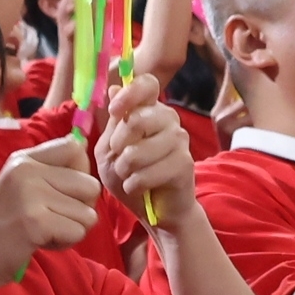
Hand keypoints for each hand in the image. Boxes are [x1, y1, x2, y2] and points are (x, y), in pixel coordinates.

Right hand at [0, 131, 102, 281]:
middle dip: (81, 209)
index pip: (75, 148)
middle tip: (52, 218)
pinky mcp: (36, 222)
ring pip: (88, 213)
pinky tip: (41, 241)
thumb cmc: (5, 222)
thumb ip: (51, 166)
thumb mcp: (22, 183)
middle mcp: (27, 171)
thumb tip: (83, 144)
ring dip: (72, 229)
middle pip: (90, 186)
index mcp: (24, 159)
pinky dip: (65, 243)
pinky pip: (78, 232)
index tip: (62, 191)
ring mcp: (30, 195)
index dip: (81, 173)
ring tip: (44, 230)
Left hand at [96, 73, 196, 222]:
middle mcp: (168, 119)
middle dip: (117, 146)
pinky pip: (146, 173)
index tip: (115, 111)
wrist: (157, 209)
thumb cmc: (131, 175)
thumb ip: (112, 123)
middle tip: (119, 160)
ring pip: (137, 152)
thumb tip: (113, 88)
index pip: (146, 84)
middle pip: (137, 120)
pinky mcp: (184, 163)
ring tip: (130, 176)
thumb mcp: (110, 150)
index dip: (129, 94)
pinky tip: (140, 188)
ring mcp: (179, 140)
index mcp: (149, 110)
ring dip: (124, 170)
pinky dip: (134, 185)